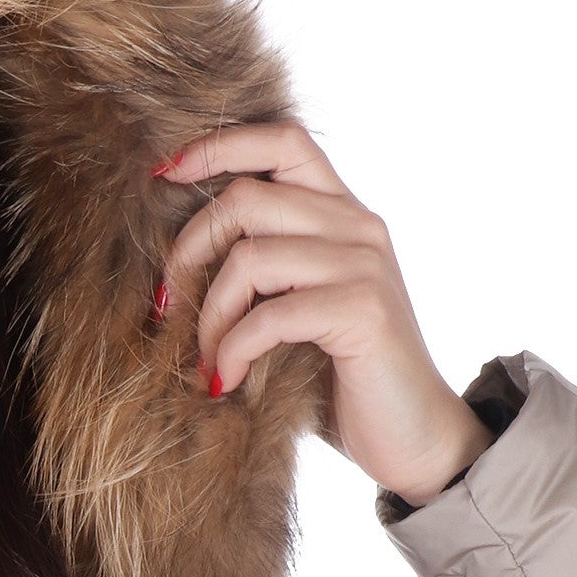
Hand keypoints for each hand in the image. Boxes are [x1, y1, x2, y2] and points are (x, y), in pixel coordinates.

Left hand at [153, 121, 496, 507]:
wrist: (413, 437)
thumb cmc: (341, 378)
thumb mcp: (294, 308)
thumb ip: (260, 269)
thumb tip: (174, 260)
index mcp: (341, 213)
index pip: (282, 140)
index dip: (217, 147)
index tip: (163, 175)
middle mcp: (357, 226)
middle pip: (246, 197)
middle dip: (189, 251)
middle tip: (168, 307)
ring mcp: (363, 265)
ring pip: (249, 257)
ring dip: (209, 316)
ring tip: (205, 359)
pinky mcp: (362, 310)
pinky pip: (269, 315)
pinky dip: (234, 350)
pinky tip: (227, 381)